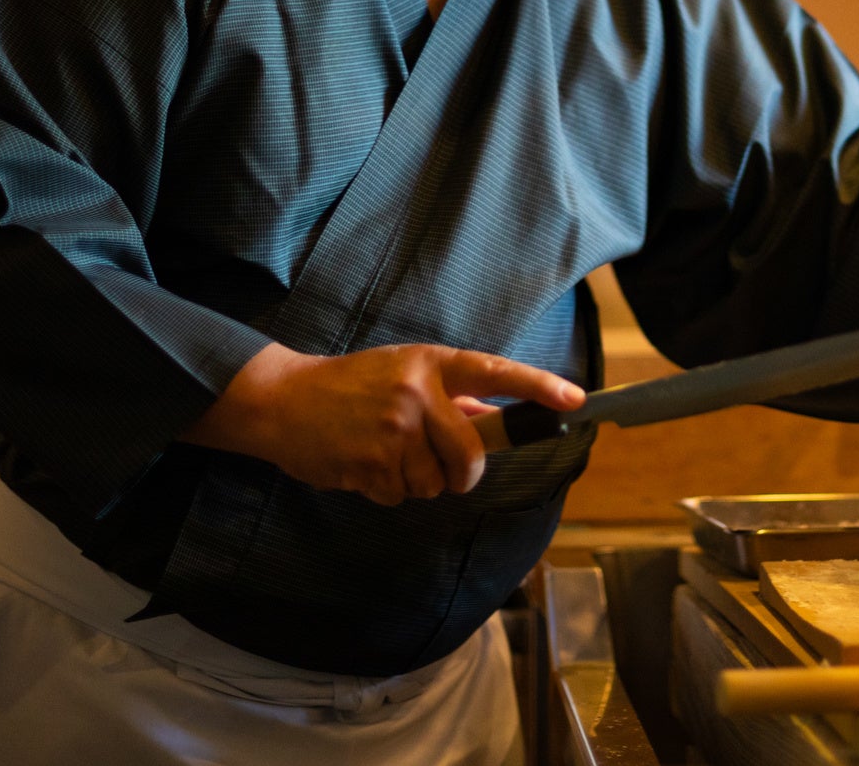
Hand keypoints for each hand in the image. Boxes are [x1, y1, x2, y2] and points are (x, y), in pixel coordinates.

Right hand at [182, 342, 584, 504]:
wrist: (283, 399)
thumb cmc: (352, 385)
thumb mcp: (403, 372)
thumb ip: (449, 395)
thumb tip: (493, 420)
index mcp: (431, 363)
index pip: (496, 373)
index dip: (538, 388)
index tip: (575, 400)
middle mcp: (417, 393)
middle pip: (471, 456)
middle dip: (463, 473)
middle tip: (443, 467)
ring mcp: (393, 429)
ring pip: (434, 483)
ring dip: (416, 481)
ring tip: (385, 454)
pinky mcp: (370, 462)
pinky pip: (401, 495)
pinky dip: (387, 490)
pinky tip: (365, 464)